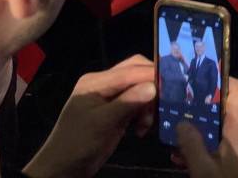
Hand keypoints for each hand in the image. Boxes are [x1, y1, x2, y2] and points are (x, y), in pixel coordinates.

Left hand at [23, 55, 155, 177]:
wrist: (62, 169)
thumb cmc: (78, 143)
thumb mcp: (103, 123)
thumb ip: (128, 102)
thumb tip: (153, 86)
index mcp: (97, 81)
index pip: (130, 70)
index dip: (152, 75)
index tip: (174, 85)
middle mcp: (104, 84)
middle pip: (136, 74)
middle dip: (151, 88)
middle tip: (163, 105)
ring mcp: (109, 98)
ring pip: (139, 90)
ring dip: (148, 105)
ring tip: (147, 125)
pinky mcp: (115, 112)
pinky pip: (136, 104)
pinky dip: (143, 114)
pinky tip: (141, 129)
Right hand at [173, 78, 237, 177]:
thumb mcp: (203, 168)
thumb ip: (190, 143)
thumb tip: (180, 122)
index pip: (236, 88)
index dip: (218, 79)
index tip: (194, 82)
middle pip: (224, 109)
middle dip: (199, 112)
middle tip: (176, 114)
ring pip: (222, 128)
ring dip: (200, 133)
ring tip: (175, 143)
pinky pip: (225, 143)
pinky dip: (208, 146)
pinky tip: (186, 159)